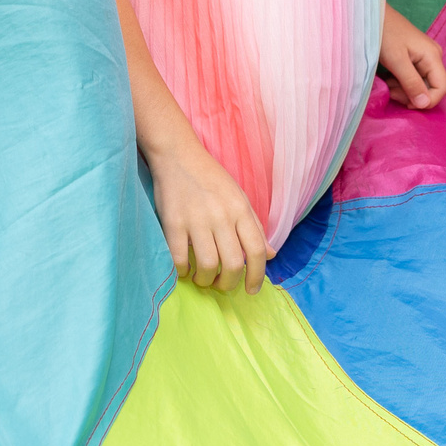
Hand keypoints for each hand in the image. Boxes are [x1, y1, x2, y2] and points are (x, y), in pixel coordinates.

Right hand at [149, 142, 270, 292]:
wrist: (178, 155)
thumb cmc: (210, 178)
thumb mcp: (239, 197)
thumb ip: (255, 227)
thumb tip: (272, 255)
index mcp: (240, 209)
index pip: (256, 251)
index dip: (257, 276)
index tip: (251, 290)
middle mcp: (222, 216)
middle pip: (232, 264)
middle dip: (228, 284)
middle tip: (221, 285)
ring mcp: (196, 219)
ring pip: (207, 265)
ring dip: (205, 280)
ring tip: (202, 278)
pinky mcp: (173, 222)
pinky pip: (179, 258)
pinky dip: (182, 271)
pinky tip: (183, 269)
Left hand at [379, 6, 445, 109]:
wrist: (371, 15)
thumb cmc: (384, 34)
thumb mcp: (396, 61)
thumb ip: (411, 83)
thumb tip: (424, 104)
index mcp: (433, 56)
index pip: (442, 88)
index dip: (427, 101)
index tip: (406, 103)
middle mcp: (433, 57)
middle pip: (432, 88)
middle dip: (413, 96)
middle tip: (392, 92)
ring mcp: (424, 57)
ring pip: (422, 84)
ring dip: (406, 90)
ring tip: (388, 84)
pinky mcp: (415, 58)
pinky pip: (414, 78)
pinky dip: (403, 83)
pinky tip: (390, 79)